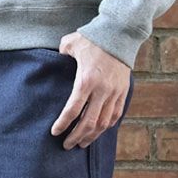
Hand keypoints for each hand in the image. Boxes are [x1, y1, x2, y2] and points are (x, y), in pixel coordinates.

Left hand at [50, 31, 131, 148]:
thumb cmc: (93, 38)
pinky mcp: (123, 92)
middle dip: (76, 137)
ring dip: (91, 136)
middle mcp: (101, 90)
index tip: (55, 133)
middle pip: (88, 122)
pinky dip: (106, 126)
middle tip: (66, 145)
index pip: (72, 110)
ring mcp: (114, 92)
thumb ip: (61, 53)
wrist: (121, 32)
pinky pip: (115, 115)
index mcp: (86, 80)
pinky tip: (98, 131)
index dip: (63, 124)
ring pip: (103, 123)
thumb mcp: (71, 43)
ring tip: (81, 144)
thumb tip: (54, 59)